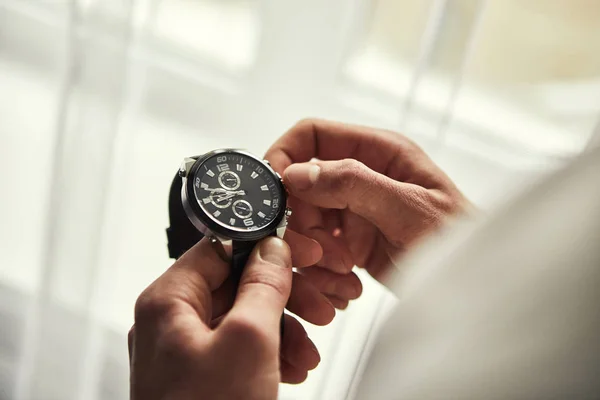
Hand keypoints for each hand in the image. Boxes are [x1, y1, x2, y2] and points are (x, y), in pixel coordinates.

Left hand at [129, 237, 322, 398]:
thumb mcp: (249, 340)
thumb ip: (263, 285)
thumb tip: (273, 249)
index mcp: (169, 301)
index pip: (220, 247)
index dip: (265, 247)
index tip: (301, 253)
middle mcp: (172, 321)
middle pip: (237, 283)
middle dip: (284, 297)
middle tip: (318, 307)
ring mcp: (186, 349)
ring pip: (244, 316)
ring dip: (284, 329)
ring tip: (307, 352)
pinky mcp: (201, 373)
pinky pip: (240, 346)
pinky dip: (270, 352)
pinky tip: (292, 368)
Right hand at [265, 119, 471, 301]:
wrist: (476, 289)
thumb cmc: (459, 243)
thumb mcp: (410, 209)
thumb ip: (354, 184)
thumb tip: (297, 173)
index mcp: (378, 152)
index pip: (312, 135)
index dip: (284, 157)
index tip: (273, 191)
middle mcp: (362, 178)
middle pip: (300, 187)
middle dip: (300, 221)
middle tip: (316, 251)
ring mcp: (354, 212)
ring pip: (303, 224)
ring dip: (312, 254)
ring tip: (341, 274)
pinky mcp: (351, 244)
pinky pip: (315, 252)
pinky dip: (321, 273)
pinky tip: (346, 286)